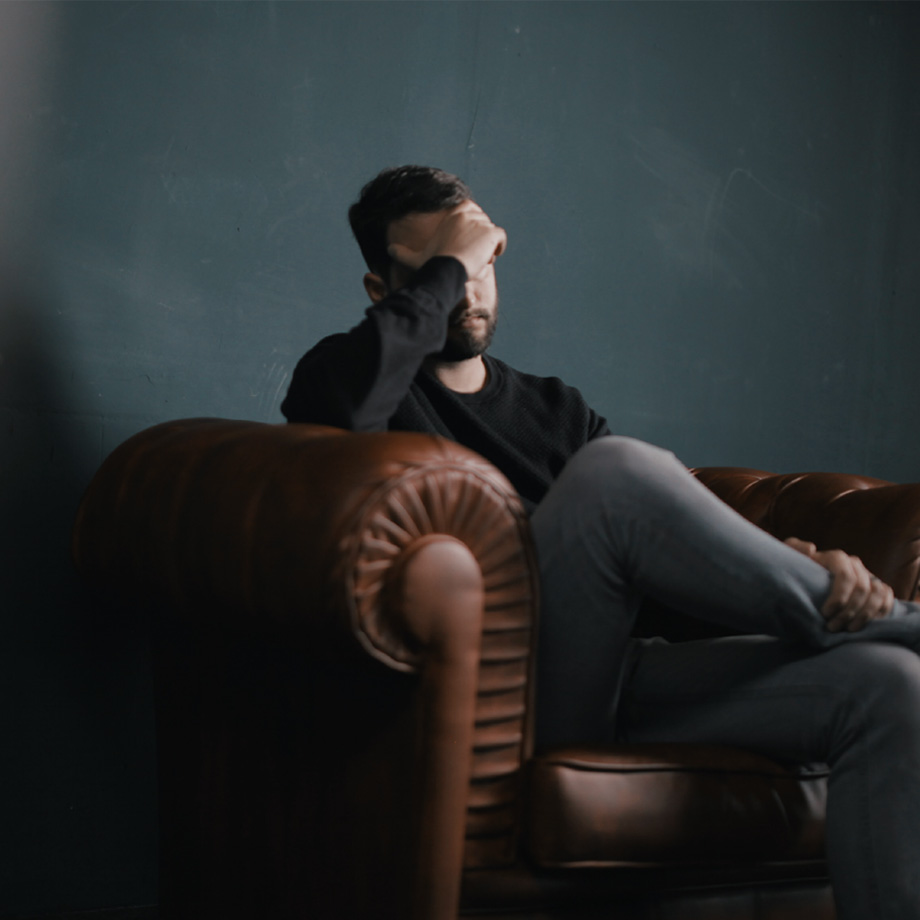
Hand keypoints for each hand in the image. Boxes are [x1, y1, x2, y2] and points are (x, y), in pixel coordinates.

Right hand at [387, 200, 506, 279]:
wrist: (446, 269)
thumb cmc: (431, 264)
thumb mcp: (415, 257)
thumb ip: (402, 253)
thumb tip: (388, 250)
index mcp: (454, 213)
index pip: (471, 214)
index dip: (470, 230)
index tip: (465, 244)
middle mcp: (468, 212)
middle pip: (482, 224)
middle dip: (479, 238)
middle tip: (470, 256)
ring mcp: (481, 221)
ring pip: (491, 234)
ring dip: (487, 246)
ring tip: (476, 260)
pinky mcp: (491, 232)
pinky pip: (501, 238)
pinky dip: (498, 248)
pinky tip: (488, 258)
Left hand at [784, 537, 893, 631]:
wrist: (804, 582)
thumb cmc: (796, 571)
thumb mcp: (789, 558)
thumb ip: (794, 549)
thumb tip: (811, 549)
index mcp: (836, 558)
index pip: (846, 576)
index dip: (839, 597)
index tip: (825, 613)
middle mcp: (855, 565)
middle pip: (861, 588)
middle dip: (848, 611)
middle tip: (832, 627)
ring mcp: (867, 576)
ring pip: (877, 594)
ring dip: (865, 615)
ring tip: (848, 630)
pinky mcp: (876, 588)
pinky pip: (887, 598)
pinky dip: (880, 612)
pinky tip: (864, 624)